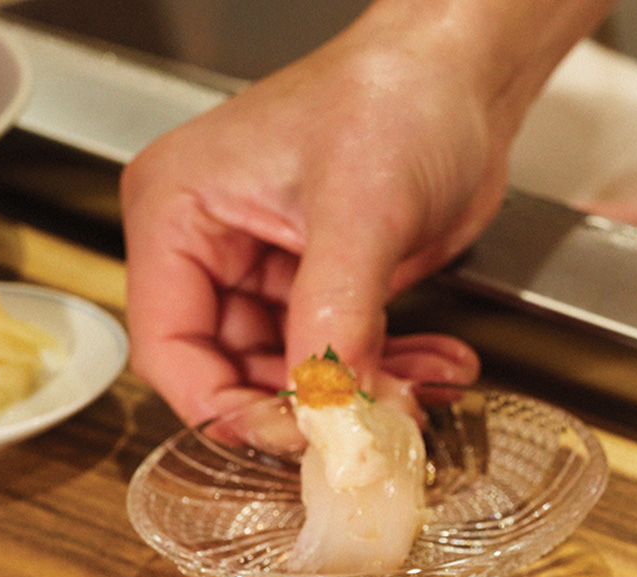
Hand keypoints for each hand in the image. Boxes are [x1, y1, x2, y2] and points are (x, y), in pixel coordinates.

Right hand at [119, 12, 523, 423]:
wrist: (464, 76)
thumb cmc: (393, 96)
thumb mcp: (361, 208)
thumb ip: (337, 310)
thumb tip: (330, 399)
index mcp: (178, 214)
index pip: (173, 348)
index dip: (228, 408)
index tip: (296, 439)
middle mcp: (214, 248)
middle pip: (234, 372)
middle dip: (310, 407)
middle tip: (374, 426)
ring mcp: (273, 269)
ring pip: (298, 374)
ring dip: (363, 395)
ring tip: (423, 392)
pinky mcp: (331, 282)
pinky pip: (346, 353)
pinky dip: (392, 372)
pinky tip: (439, 369)